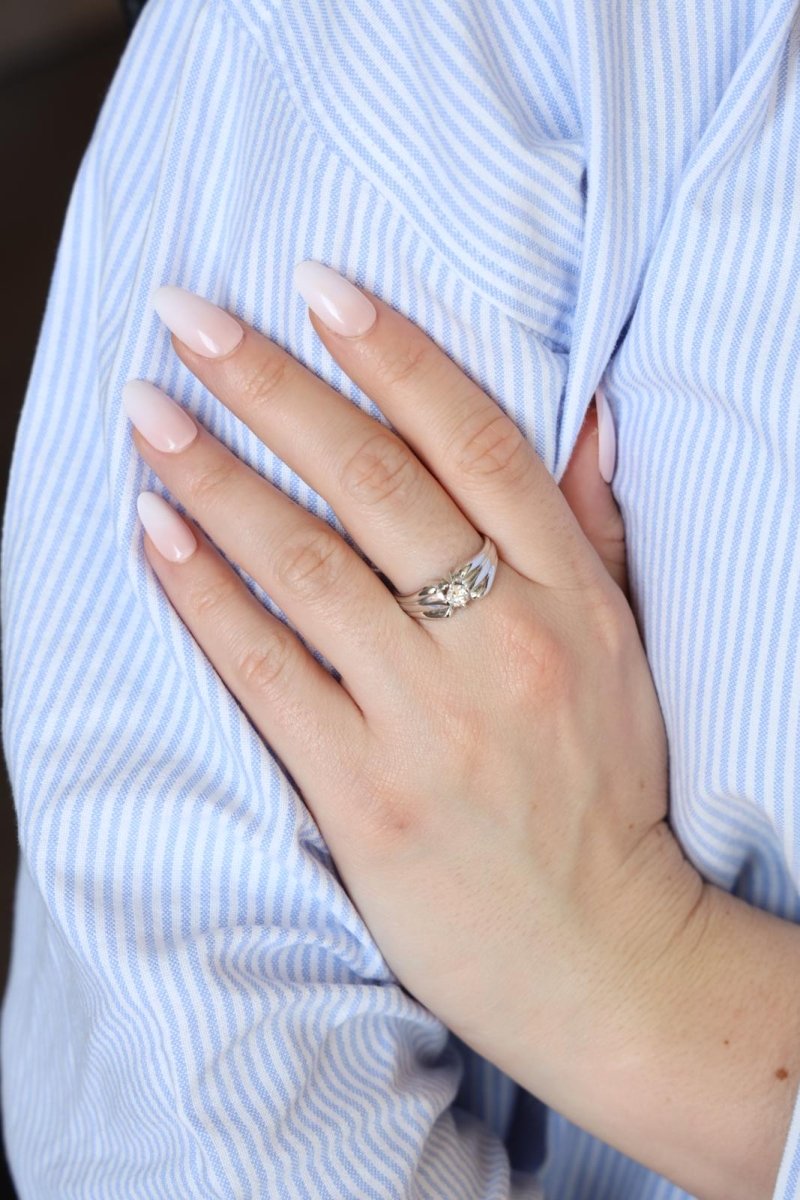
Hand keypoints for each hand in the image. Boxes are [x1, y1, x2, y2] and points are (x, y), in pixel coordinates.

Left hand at [123, 263, 702, 1167]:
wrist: (601, 951)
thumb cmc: (607, 792)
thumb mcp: (624, 649)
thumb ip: (591, 530)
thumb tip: (584, 418)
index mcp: (571, 596)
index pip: (473, 442)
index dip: (391, 353)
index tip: (317, 287)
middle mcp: (503, 643)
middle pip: (372, 484)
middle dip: (270, 387)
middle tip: (190, 318)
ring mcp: (430, 720)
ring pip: (307, 567)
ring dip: (216, 477)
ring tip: (148, 411)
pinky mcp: (367, 795)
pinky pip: (269, 674)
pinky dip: (205, 598)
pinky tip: (155, 532)